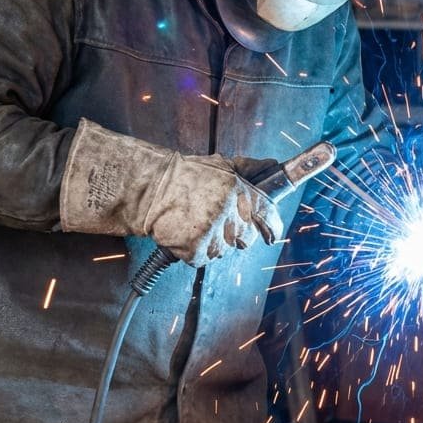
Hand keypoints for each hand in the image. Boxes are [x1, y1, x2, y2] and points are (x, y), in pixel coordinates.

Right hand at [146, 154, 283, 263]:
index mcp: (237, 189)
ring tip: (196, 224)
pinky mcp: (195, 247)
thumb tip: (272, 164)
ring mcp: (211, 230)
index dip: (272, 227)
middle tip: (216, 223)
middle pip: (246, 238)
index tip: (272, 234)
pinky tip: (185, 234)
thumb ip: (249, 167)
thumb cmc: (184, 176)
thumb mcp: (220, 164)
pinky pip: (204, 259)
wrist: (150, 189)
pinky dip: (195, 252)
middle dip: (235, 235)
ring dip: (213, 244)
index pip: (266, 214)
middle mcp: (227, 210)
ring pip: (224, 251)